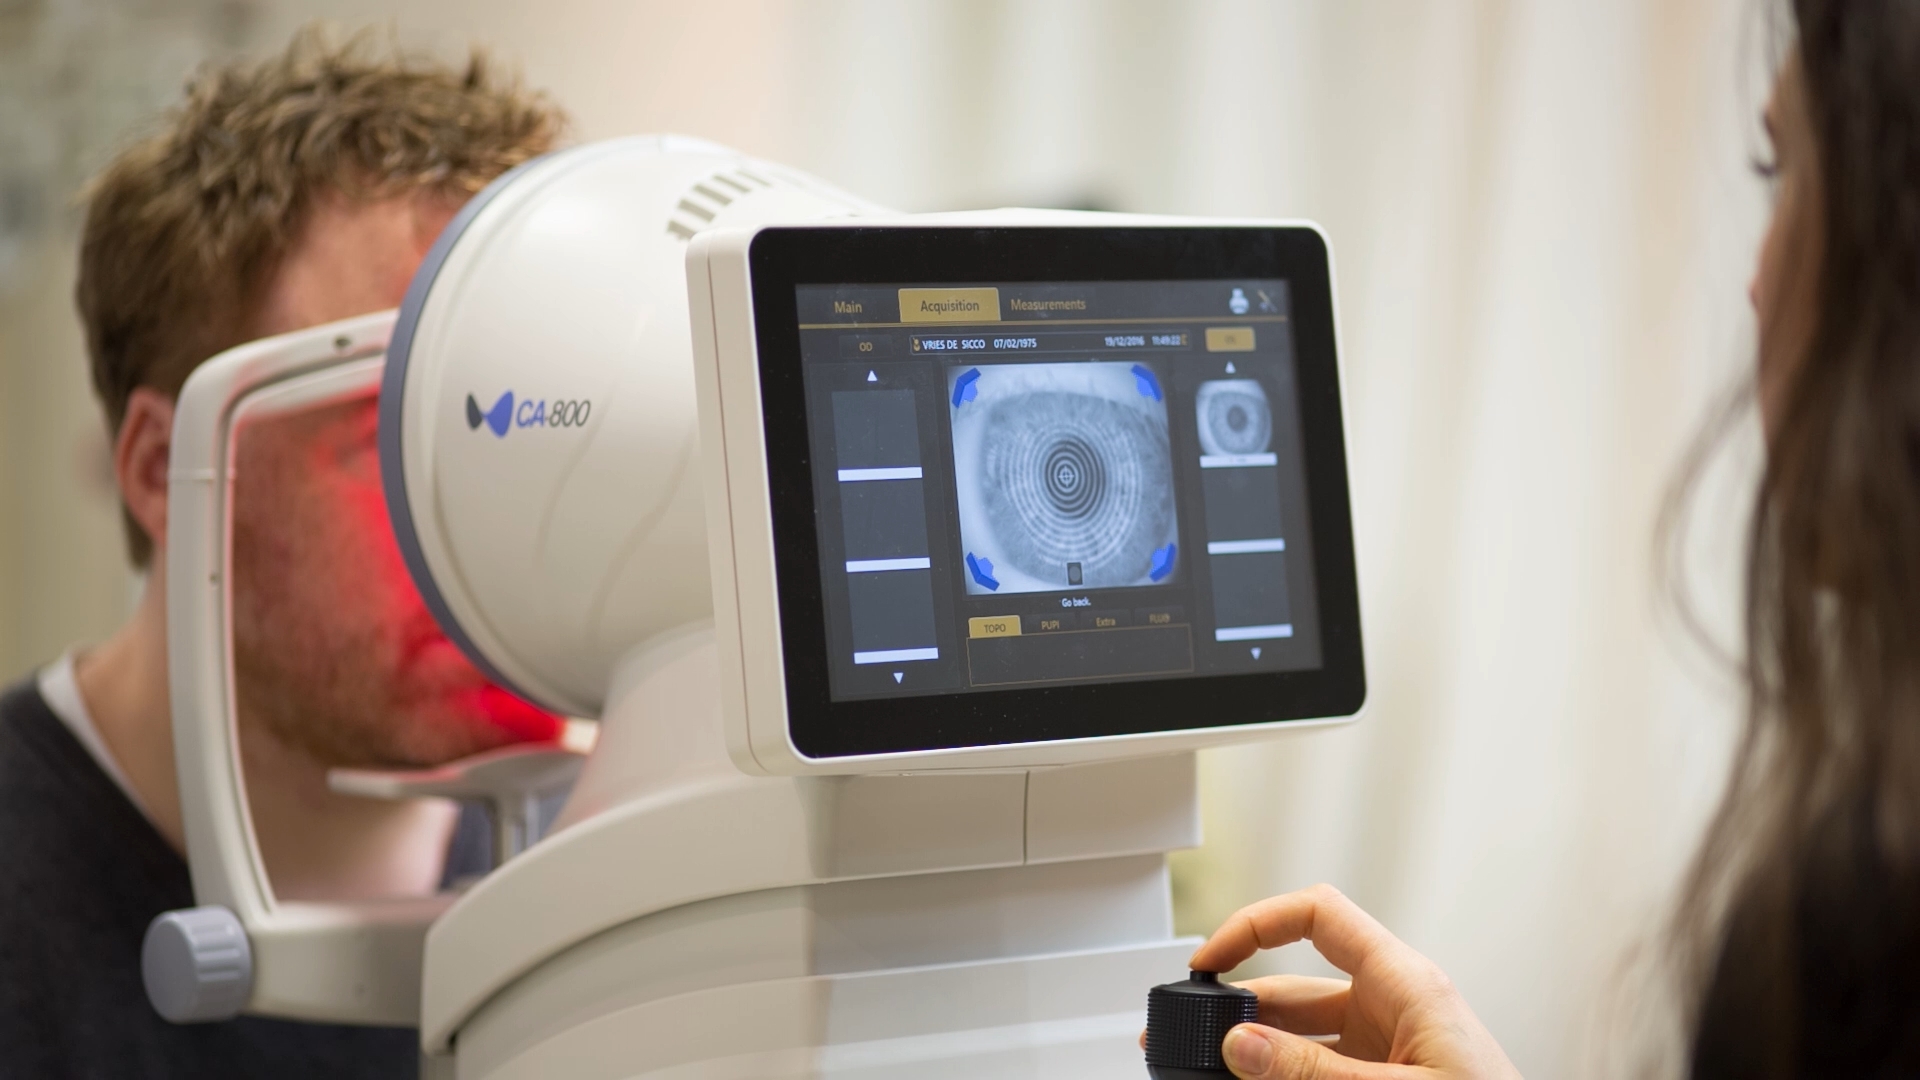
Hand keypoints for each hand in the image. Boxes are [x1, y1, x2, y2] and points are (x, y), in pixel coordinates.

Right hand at [1186, 884, 1520, 1079]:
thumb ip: (1313, 1071)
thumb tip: (1242, 1043)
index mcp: (1406, 983)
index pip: (1319, 917)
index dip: (1258, 925)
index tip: (1211, 959)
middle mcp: (1393, 1007)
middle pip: (1296, 987)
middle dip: (1243, 1009)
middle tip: (1196, 1039)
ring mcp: (1387, 1047)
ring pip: (1301, 1037)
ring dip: (1259, 1052)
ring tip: (1215, 1073)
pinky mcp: (1382, 1079)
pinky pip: (1319, 1068)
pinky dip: (1283, 1076)